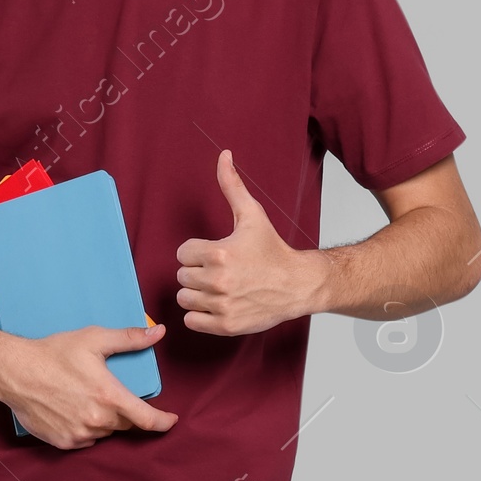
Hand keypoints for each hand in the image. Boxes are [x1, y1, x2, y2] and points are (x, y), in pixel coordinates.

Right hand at [0, 322, 176, 450]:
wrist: (15, 372)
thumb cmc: (54, 353)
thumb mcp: (94, 339)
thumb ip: (129, 338)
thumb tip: (158, 332)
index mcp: (109, 396)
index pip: (147, 419)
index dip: (163, 422)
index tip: (170, 420)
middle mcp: (98, 420)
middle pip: (125, 424)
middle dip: (126, 413)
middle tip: (109, 394)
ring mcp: (80, 434)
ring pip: (105, 432)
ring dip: (105, 420)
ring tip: (86, 399)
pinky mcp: (64, 442)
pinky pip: (85, 440)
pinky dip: (86, 428)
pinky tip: (72, 410)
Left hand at [175, 150, 323, 335]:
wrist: (297, 284)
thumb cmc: (272, 250)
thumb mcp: (252, 215)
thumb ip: (231, 186)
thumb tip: (223, 155)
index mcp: (219, 253)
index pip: (182, 253)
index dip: (197, 252)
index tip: (215, 254)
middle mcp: (218, 280)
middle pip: (182, 276)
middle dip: (197, 272)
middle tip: (220, 271)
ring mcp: (221, 305)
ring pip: (184, 299)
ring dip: (197, 294)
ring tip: (218, 287)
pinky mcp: (225, 325)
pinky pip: (192, 321)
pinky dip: (200, 315)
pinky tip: (217, 304)